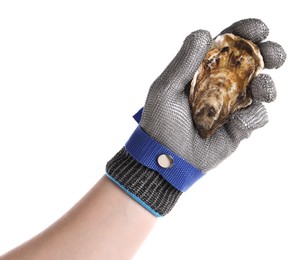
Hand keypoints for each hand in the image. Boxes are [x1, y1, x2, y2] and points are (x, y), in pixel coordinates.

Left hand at [107, 18, 285, 215]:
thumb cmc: (160, 123)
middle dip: (268, 55)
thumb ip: (184, 62)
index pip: (227, 46)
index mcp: (202, 72)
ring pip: (260, 89)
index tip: (260, 30)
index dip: (245, 34)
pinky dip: (253, 116)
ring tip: (262, 90)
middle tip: (275, 55)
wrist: (165, 159)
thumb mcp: (165, 89)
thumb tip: (204, 32)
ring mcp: (230, 107)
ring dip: (267, 86)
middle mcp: (219, 86)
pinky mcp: (238, 128)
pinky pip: (256, 117)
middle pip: (251, 64)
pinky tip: (239, 122)